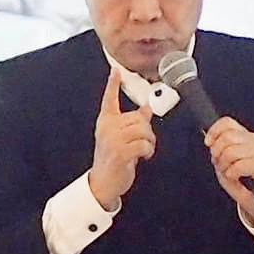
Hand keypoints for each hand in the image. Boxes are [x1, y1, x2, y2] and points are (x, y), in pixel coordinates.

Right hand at [88, 66, 154, 209]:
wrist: (104, 182)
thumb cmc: (114, 160)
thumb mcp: (121, 138)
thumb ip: (133, 123)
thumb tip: (147, 108)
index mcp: (106, 122)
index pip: (109, 99)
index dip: (113, 84)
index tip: (116, 71)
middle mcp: (107, 128)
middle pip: (138, 118)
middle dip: (147, 131)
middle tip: (144, 142)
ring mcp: (112, 139)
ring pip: (143, 130)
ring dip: (149, 142)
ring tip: (143, 150)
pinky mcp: (120, 151)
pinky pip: (144, 144)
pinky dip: (148, 151)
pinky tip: (143, 157)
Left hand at [204, 117, 253, 224]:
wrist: (253, 196)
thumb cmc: (238, 176)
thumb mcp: (222, 158)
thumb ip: (217, 146)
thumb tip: (210, 140)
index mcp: (243, 134)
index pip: (227, 122)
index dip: (214, 131)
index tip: (208, 144)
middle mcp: (253, 140)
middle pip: (227, 137)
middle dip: (217, 152)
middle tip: (220, 163)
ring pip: (231, 152)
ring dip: (224, 165)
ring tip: (228, 171)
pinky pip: (238, 166)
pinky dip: (231, 174)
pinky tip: (234, 177)